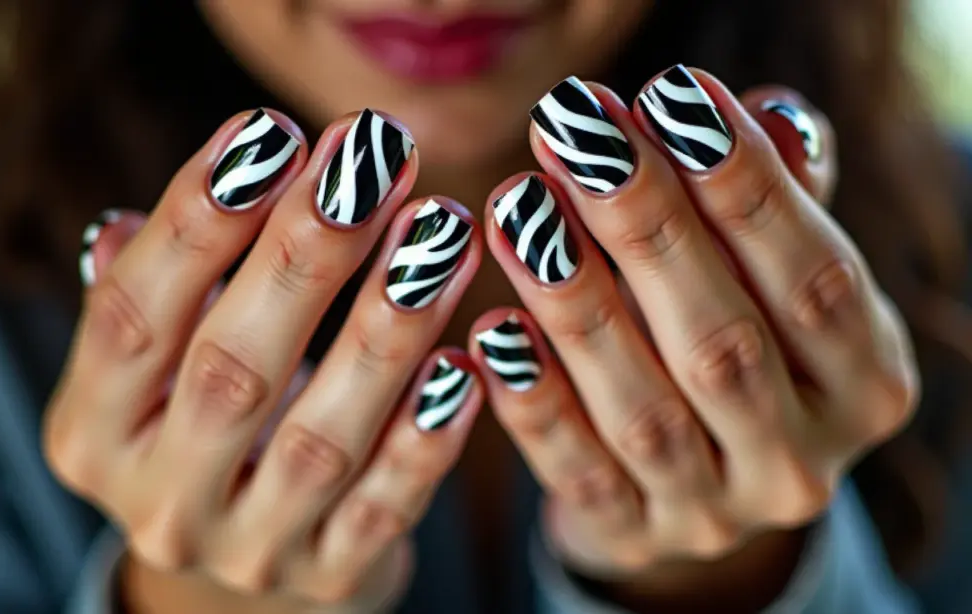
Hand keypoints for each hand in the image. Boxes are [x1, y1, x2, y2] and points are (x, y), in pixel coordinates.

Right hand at [46, 108, 484, 612]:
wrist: (244, 571)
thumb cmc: (206, 430)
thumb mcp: (157, 371)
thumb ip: (160, 292)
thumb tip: (164, 204)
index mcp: (95, 432)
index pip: (132, 316)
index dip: (198, 221)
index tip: (270, 132)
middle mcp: (163, 500)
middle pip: (232, 369)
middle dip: (307, 254)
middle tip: (374, 158)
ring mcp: (250, 551)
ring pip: (323, 437)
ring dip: (388, 326)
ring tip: (443, 230)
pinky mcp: (331, 579)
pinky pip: (385, 508)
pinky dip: (426, 435)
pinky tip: (466, 361)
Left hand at [471, 66, 916, 610]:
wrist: (704, 474)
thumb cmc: (740, 336)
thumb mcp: (774, 276)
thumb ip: (778, 202)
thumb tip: (766, 115)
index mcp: (866, 384)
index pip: (817, 278)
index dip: (745, 187)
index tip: (670, 96)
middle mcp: (801, 461)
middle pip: (723, 343)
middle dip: (645, 229)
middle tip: (572, 134)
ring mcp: (717, 513)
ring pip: (643, 412)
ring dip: (575, 306)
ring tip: (517, 211)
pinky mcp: (636, 537)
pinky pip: (579, 474)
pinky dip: (535, 403)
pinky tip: (491, 331)